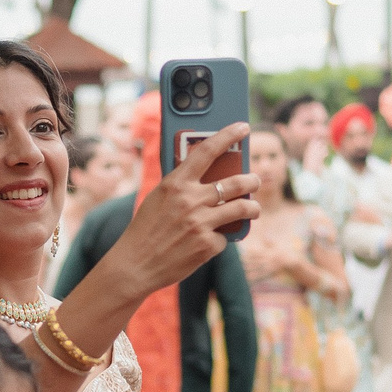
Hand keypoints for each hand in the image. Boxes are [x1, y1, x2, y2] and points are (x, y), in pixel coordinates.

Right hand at [104, 124, 260, 295]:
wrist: (135, 264)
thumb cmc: (146, 229)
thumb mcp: (158, 198)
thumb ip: (181, 186)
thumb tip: (208, 178)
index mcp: (175, 183)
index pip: (207, 150)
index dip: (228, 136)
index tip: (243, 127)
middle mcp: (191, 200)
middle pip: (235, 182)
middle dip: (252, 180)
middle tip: (256, 179)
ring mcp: (201, 223)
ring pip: (242, 208)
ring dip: (253, 207)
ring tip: (254, 208)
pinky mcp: (207, 245)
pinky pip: (224, 236)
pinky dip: (219, 238)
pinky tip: (208, 242)